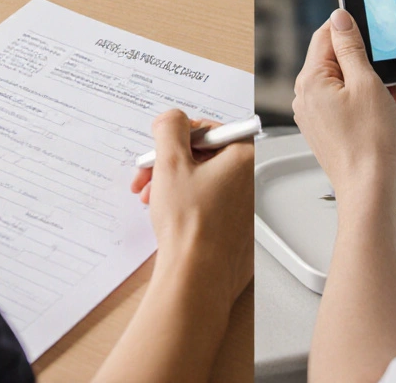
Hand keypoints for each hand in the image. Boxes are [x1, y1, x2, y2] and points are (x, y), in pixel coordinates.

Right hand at [130, 111, 252, 309]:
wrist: (195, 276)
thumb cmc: (189, 225)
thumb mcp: (170, 163)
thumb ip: (170, 129)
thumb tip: (172, 118)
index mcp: (242, 158)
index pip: (214, 129)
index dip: (183, 135)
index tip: (165, 144)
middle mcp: (247, 182)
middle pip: (204, 156)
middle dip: (169, 162)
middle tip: (148, 171)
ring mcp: (240, 208)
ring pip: (200, 181)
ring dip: (170, 183)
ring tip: (149, 195)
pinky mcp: (231, 229)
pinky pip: (204, 204)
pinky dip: (182, 203)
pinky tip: (163, 213)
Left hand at [292, 9, 395, 206]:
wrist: (370, 189)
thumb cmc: (369, 144)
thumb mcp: (366, 83)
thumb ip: (351, 47)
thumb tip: (339, 19)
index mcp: (310, 81)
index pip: (325, 36)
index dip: (350, 27)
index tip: (372, 25)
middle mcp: (308, 96)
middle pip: (337, 60)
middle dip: (369, 56)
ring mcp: (318, 114)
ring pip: (348, 82)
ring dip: (377, 78)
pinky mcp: (331, 128)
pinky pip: (350, 102)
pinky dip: (373, 97)